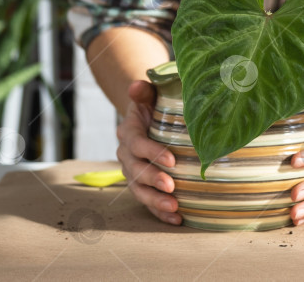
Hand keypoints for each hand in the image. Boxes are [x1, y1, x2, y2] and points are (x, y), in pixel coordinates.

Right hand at [116, 80, 180, 224]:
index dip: (152, 153)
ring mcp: (133, 173)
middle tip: (171, 186)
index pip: (137, 144)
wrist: (149, 119)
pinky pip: (148, 201)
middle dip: (153, 180)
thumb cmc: (154, 106)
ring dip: (155, 201)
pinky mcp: (142, 186)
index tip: (172, 160)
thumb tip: (136, 86)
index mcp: (128, 133)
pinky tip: (177, 218)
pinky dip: (160, 212)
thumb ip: (143, 91)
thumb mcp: (149, 95)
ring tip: (174, 207)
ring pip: (139, 190)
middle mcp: (126, 155)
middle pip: (136, 171)